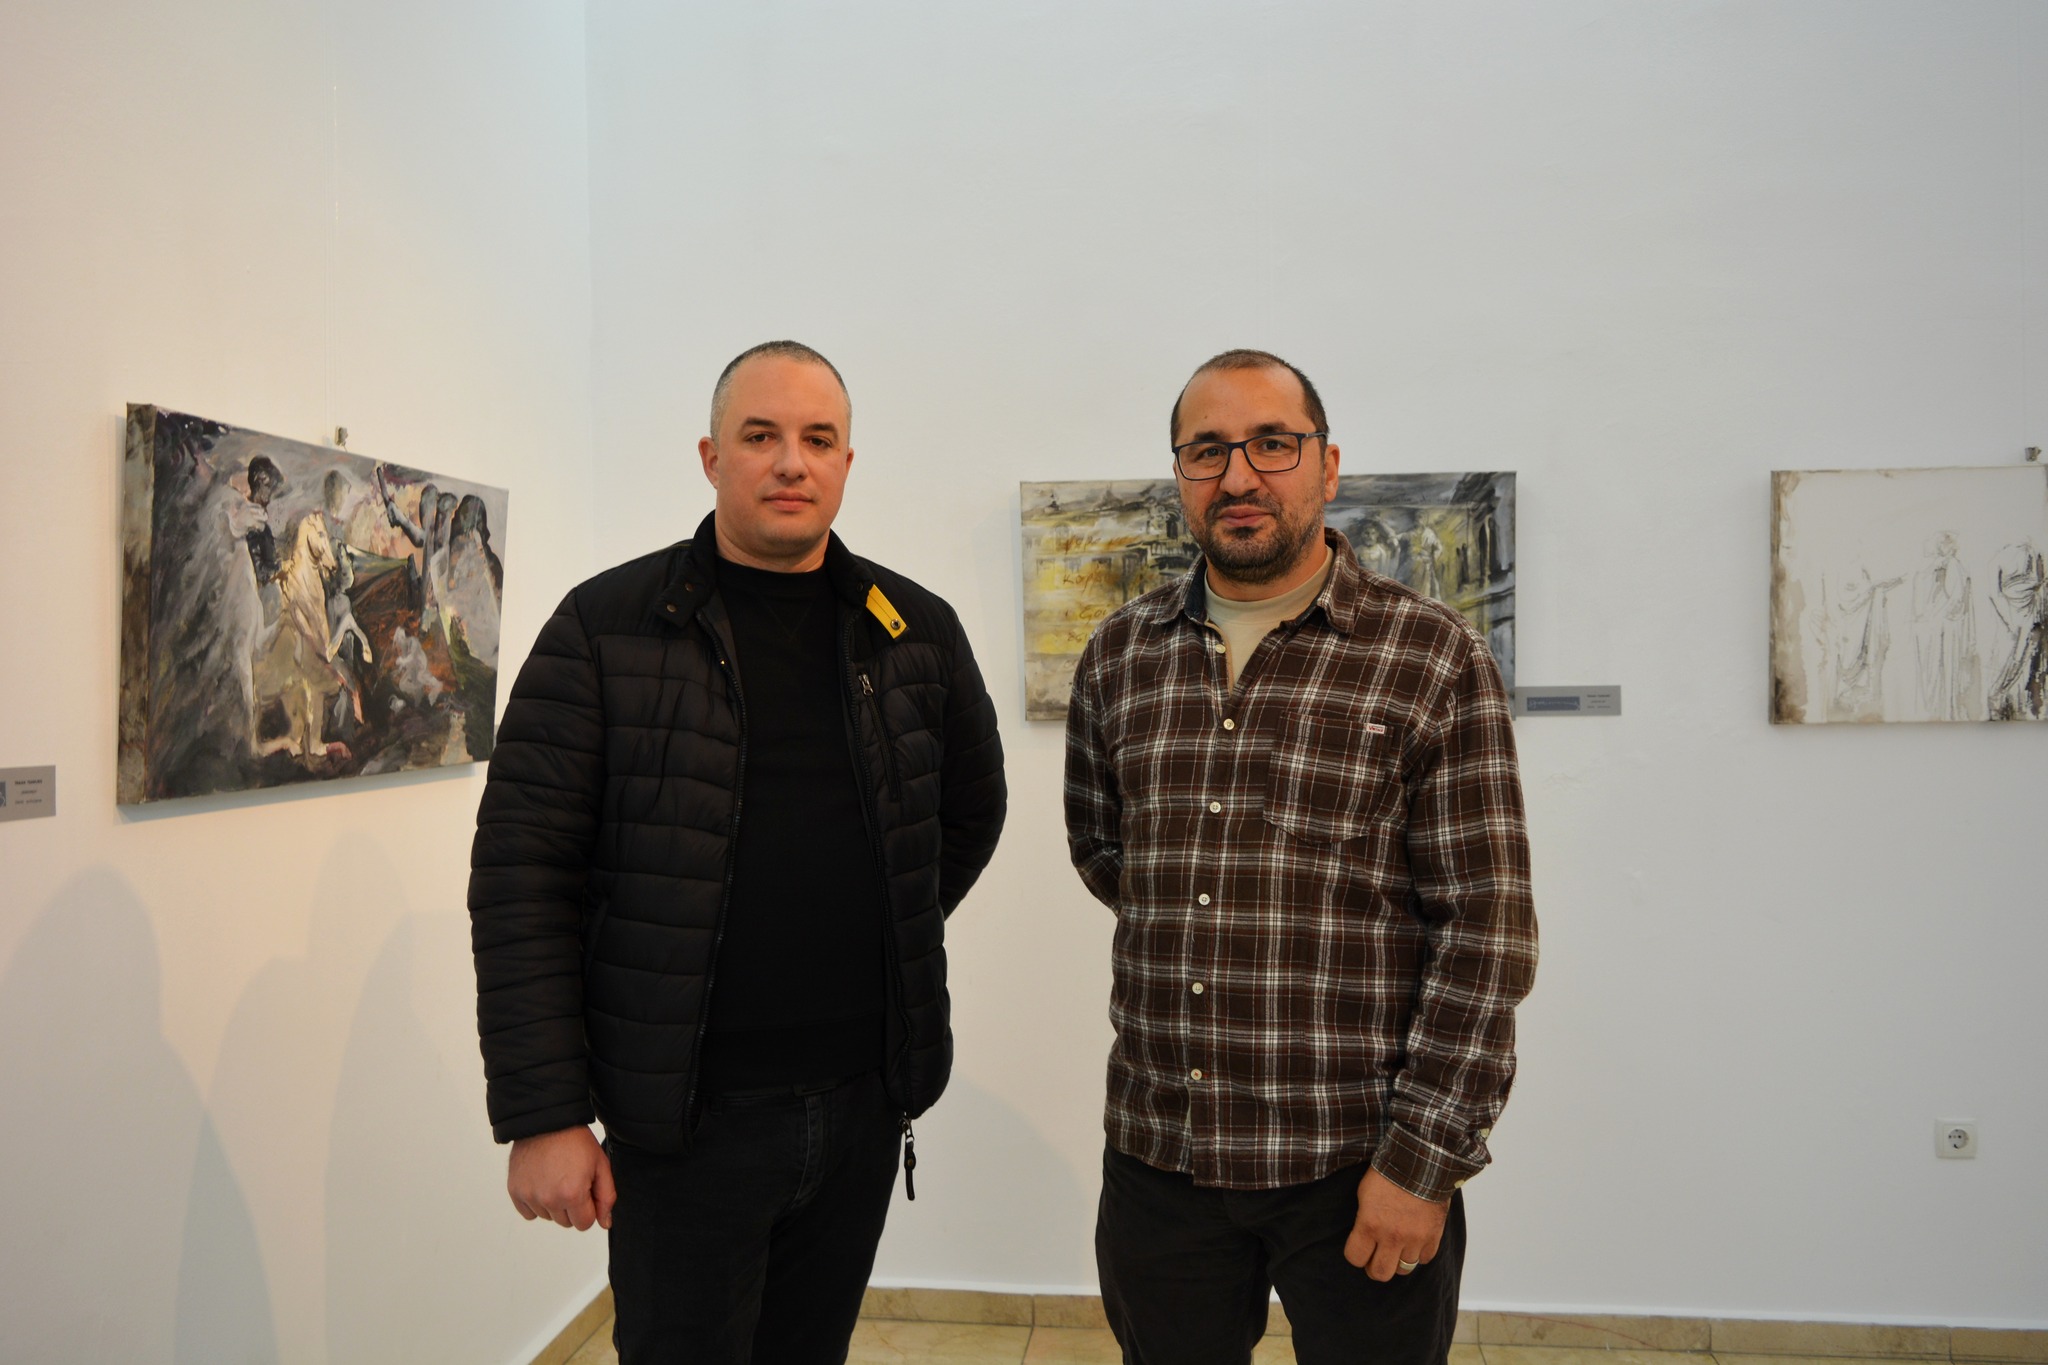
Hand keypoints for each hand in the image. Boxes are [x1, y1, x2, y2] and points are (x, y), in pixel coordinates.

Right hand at [507, 1125, 614, 1230]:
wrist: (547, 1121)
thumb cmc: (575, 1141)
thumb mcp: (601, 1165)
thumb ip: (606, 1197)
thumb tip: (604, 1223)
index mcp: (572, 1194)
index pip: (584, 1224)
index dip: (589, 1207)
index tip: (586, 1190)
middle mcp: (549, 1199)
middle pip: (565, 1222)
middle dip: (572, 1206)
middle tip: (571, 1180)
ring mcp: (529, 1195)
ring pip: (547, 1217)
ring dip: (553, 1204)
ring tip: (556, 1177)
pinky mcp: (515, 1191)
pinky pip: (528, 1213)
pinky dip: (536, 1202)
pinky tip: (542, 1182)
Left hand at [1343, 1167, 1448, 1281]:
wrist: (1421, 1162)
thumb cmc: (1389, 1173)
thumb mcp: (1365, 1195)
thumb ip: (1364, 1220)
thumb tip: (1364, 1238)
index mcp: (1370, 1224)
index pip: (1355, 1258)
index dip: (1355, 1254)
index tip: (1359, 1248)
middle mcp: (1391, 1237)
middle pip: (1380, 1273)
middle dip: (1375, 1266)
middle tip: (1377, 1256)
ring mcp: (1414, 1239)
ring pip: (1404, 1269)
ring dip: (1399, 1259)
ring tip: (1398, 1245)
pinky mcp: (1433, 1237)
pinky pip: (1424, 1259)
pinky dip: (1418, 1253)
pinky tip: (1414, 1240)